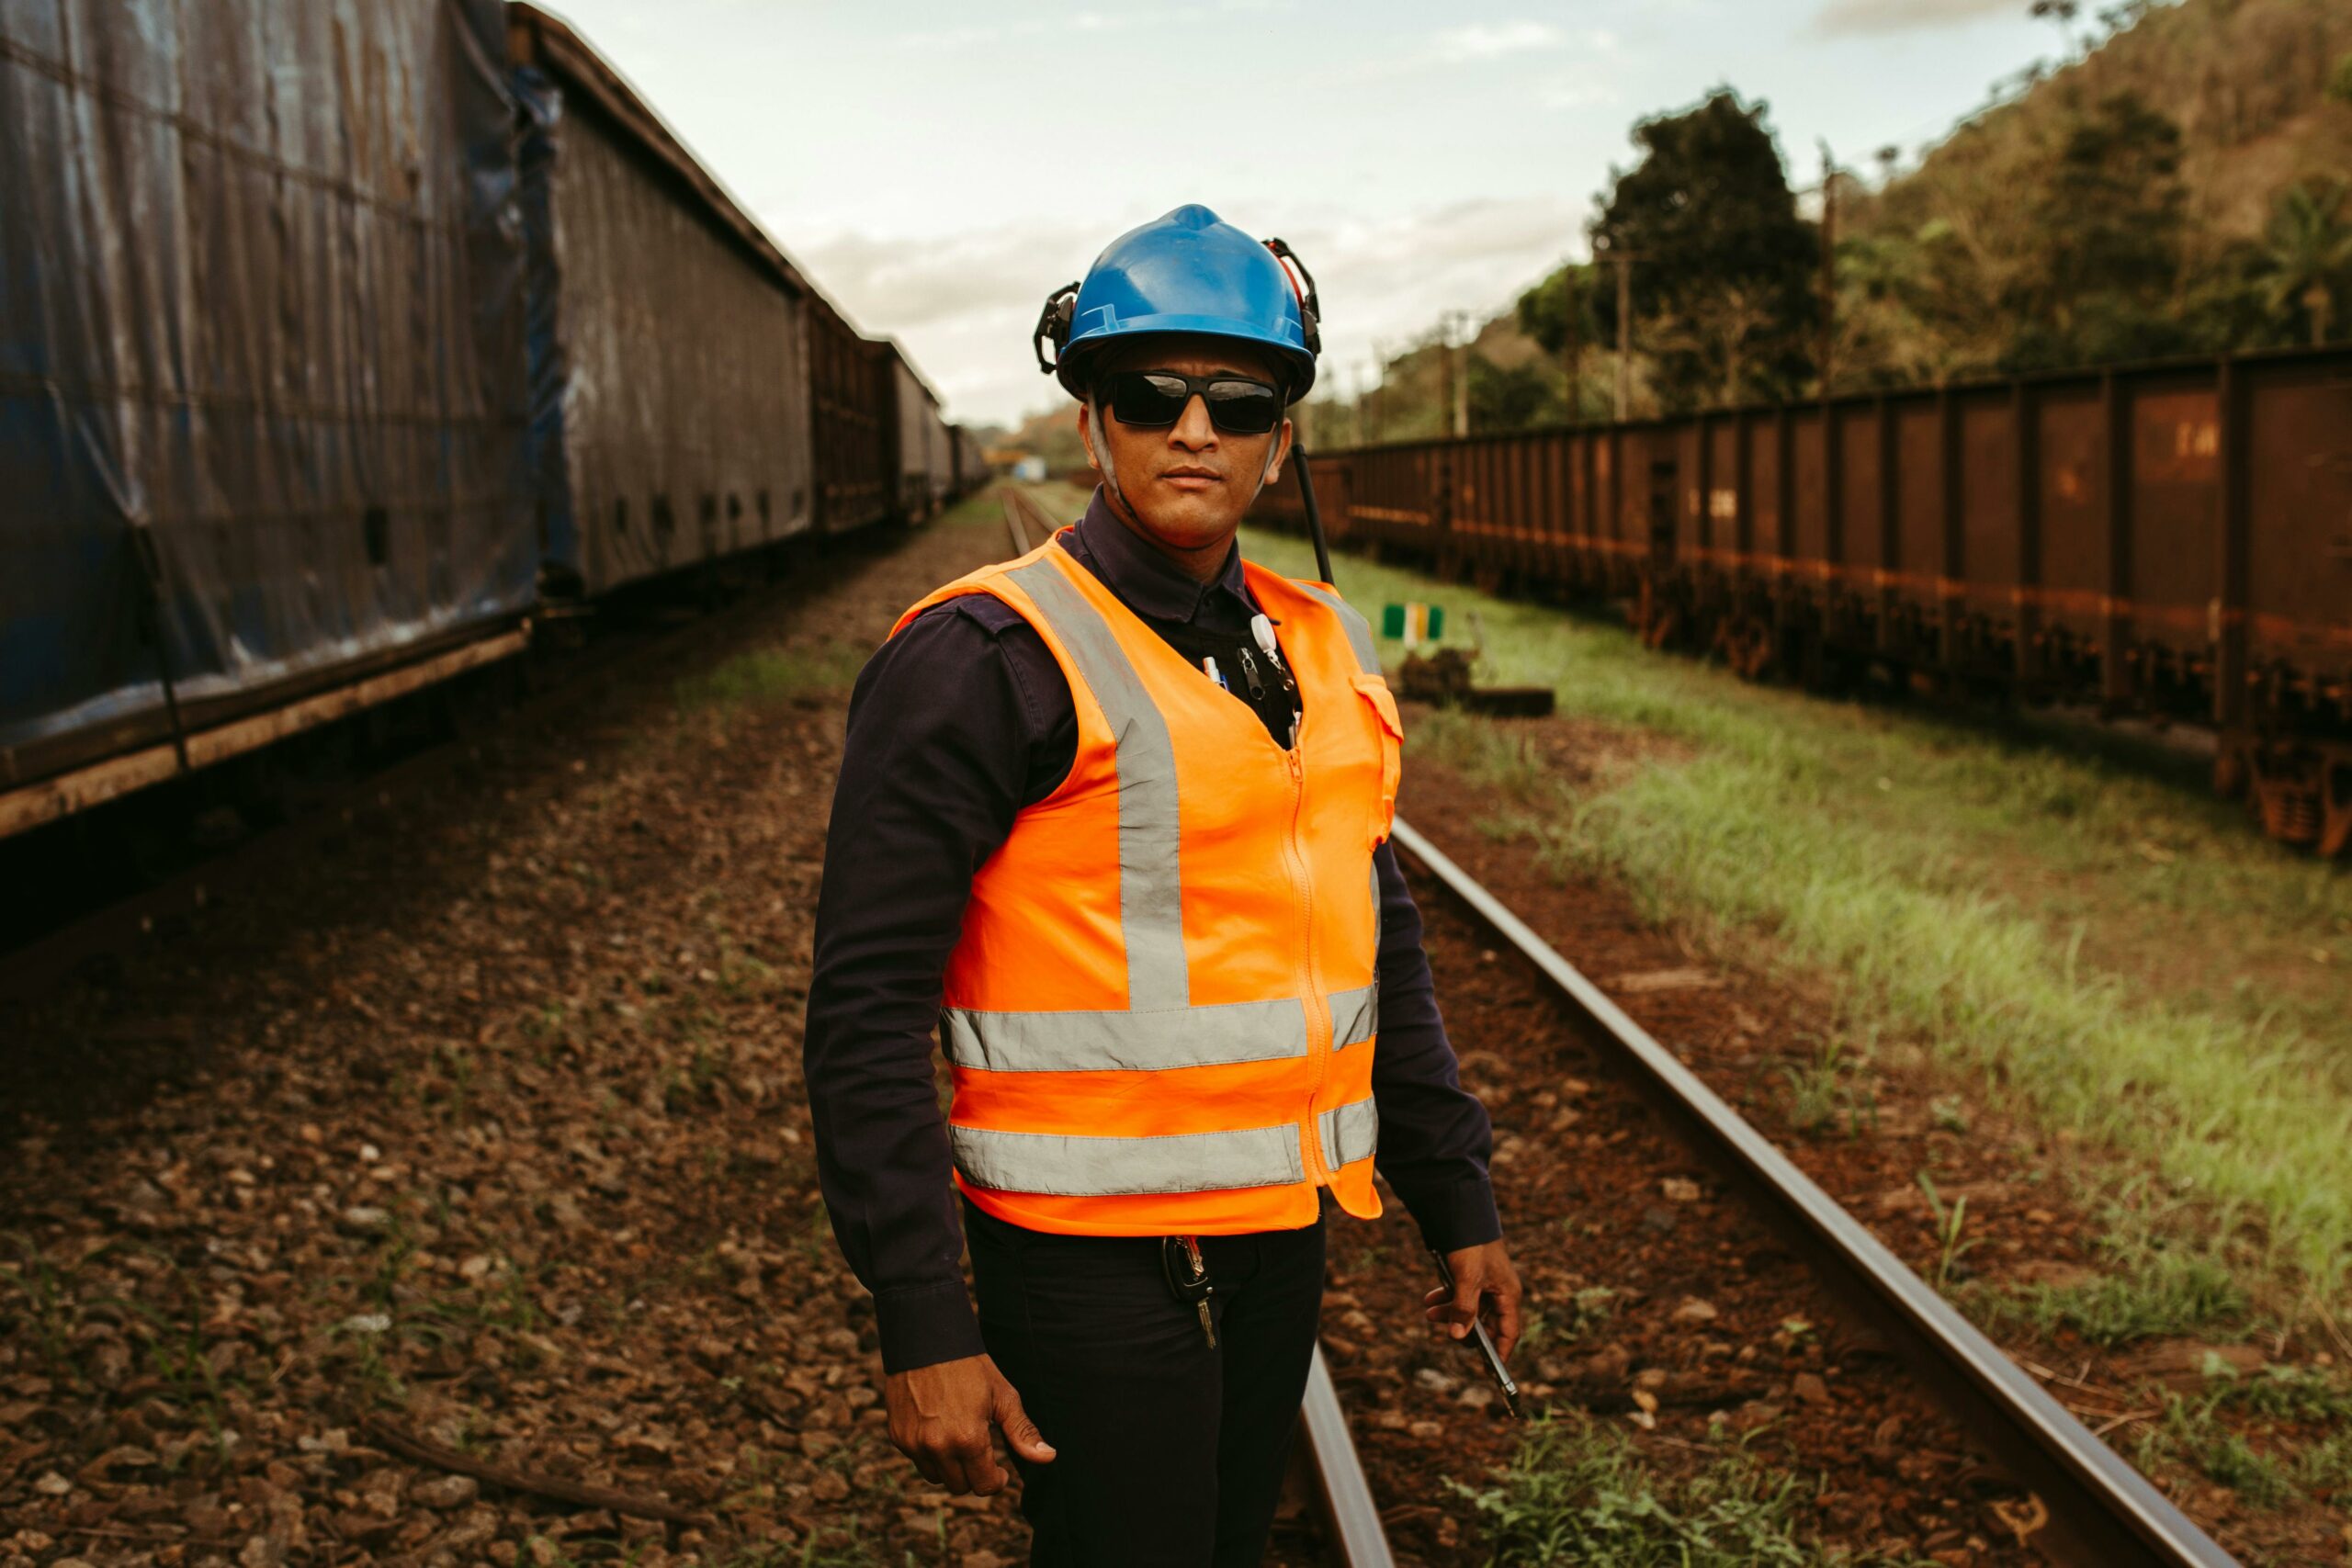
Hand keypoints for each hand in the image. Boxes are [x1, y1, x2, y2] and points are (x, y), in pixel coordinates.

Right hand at [884, 1353, 1054, 1494]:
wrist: (926, 1340)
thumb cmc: (970, 1367)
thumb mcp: (1003, 1396)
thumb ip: (1022, 1431)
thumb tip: (1048, 1457)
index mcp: (968, 1439)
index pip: (984, 1486)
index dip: (996, 1480)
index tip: (1000, 1472)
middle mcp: (938, 1447)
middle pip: (960, 1486)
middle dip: (974, 1474)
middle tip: (980, 1451)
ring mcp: (914, 1444)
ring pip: (937, 1478)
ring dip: (950, 1467)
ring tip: (959, 1440)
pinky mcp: (898, 1437)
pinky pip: (917, 1460)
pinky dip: (929, 1454)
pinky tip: (939, 1430)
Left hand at [1421, 1238, 1523, 1361]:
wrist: (1462, 1213)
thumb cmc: (1472, 1245)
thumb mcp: (1467, 1280)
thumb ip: (1464, 1309)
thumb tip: (1458, 1336)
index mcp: (1508, 1294)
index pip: (1509, 1332)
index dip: (1501, 1352)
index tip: (1492, 1371)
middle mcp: (1500, 1291)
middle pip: (1486, 1323)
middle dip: (1464, 1328)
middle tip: (1446, 1332)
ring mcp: (1486, 1284)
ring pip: (1470, 1308)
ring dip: (1450, 1312)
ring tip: (1428, 1312)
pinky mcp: (1472, 1276)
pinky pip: (1461, 1295)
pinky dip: (1446, 1298)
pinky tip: (1429, 1300)